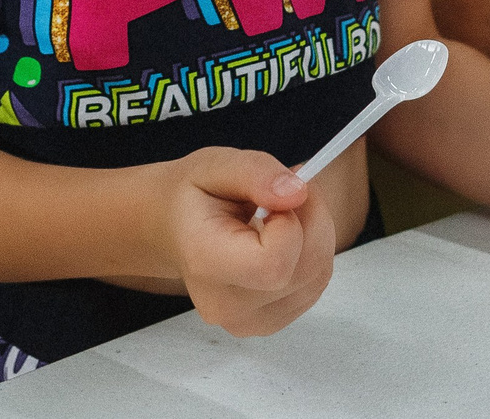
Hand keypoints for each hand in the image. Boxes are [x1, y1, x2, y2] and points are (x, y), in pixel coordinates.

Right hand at [159, 147, 337, 336]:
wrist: (173, 229)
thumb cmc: (193, 197)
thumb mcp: (216, 165)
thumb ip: (256, 173)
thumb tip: (297, 192)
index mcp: (206, 263)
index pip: (274, 263)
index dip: (292, 222)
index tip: (277, 196)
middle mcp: (224, 305)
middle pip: (304, 270)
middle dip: (312, 220)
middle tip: (289, 191)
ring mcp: (246, 322)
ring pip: (316, 278)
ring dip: (316, 235)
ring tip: (283, 213)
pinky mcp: (267, 324)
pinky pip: (313, 287)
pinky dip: (312, 256)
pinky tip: (285, 238)